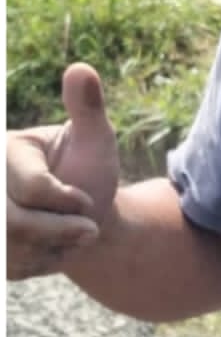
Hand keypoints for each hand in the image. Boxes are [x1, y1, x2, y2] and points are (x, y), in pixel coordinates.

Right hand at [8, 63, 121, 280]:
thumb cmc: (88, 171)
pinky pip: (12, 267)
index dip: (68, 200)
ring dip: (54, 248)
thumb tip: (82, 69)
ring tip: (71, 235)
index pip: (33, 188)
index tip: (86, 199)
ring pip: (13, 248)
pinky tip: (53, 250)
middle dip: (62, 230)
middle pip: (15, 223)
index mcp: (5, 150)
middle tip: (90, 230)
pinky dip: (42, 264)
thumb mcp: (95, 141)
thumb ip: (87, 110)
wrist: (83, 216)